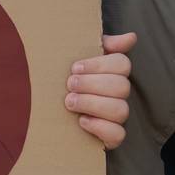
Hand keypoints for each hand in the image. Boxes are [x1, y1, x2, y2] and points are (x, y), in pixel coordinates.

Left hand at [67, 32, 137, 149]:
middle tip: (69, 85)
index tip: (74, 67)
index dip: (99, 65)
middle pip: (121, 86)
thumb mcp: (77, 56)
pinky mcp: (111, 138)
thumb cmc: (65, 79)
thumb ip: (102, 43)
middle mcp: (119, 94)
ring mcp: (116, 117)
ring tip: (69, 102)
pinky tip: (82, 121)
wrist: (43, 110)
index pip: (122, 64)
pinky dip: (100, 127)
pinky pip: (118, 135)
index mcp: (112, 72)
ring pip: (120, 110)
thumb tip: (131, 37)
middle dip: (91, 84)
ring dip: (93, 104)